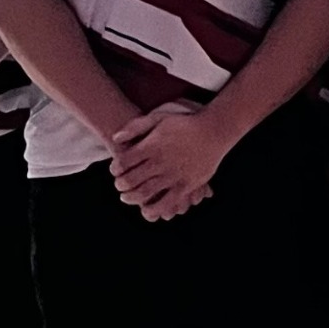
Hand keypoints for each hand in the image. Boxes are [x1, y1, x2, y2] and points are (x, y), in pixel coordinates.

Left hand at [109, 103, 235, 220]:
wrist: (213, 131)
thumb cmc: (184, 123)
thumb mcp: (159, 117)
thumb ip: (136, 126)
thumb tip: (115, 138)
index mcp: (152, 146)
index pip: (124, 162)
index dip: (115, 169)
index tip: (115, 171)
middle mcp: (160, 162)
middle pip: (131, 180)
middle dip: (120, 185)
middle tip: (119, 186)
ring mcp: (173, 175)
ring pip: (145, 193)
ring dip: (131, 198)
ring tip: (127, 197)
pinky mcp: (185, 186)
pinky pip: (166, 203)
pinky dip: (153, 209)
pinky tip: (147, 209)